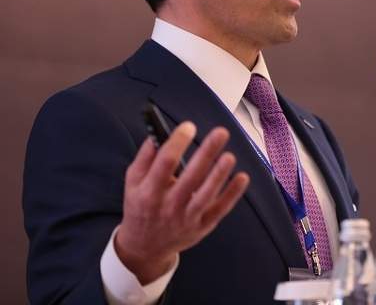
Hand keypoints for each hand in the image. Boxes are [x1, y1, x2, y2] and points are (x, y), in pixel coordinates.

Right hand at [115, 122, 249, 283]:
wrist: (145, 247)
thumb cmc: (141, 208)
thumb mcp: (133, 184)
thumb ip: (144, 159)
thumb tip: (156, 135)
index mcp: (148, 192)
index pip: (164, 163)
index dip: (178, 143)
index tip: (189, 127)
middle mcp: (168, 206)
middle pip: (190, 177)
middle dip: (206, 153)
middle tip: (220, 133)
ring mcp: (187, 218)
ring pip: (206, 195)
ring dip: (219, 175)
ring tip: (229, 156)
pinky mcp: (202, 226)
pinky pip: (220, 209)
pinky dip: (232, 194)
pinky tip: (242, 178)